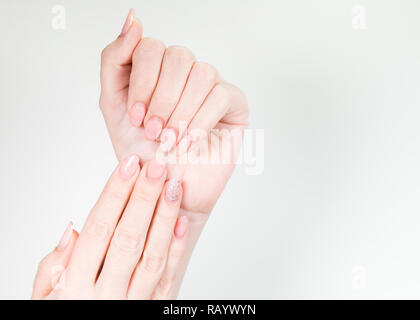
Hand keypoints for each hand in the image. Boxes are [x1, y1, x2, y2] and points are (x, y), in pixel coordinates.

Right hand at [32, 155, 188, 298]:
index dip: (114, 195)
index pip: (98, 230)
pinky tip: (181, 221)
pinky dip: (177, 248)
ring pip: (152, 255)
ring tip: (173, 186)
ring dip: (164, 218)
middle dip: (143, 199)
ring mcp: (133, 304)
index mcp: (73, 286)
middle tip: (156, 167)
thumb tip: (74, 228)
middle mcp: (105, 294)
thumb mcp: (43, 299)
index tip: (127, 167)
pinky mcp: (154, 309)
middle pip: (127, 238)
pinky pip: (168, 277)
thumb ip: (52, 266)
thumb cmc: (65, 317)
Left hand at [99, 9, 247, 214]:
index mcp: (157, 68)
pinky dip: (200, 122)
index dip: (143, 82)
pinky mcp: (234, 102)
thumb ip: (115, 60)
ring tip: (171, 141)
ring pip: (202, 73)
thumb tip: (133, 17)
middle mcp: (185, 72)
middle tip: (154, 132)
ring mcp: (211, 84)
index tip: (137, 117)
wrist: (166, 188)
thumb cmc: (142, 151)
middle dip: (162, 99)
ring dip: (181, 112)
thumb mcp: (114, 105)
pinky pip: (220, 95)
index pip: (151, 47)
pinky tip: (189, 144)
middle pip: (179, 57)